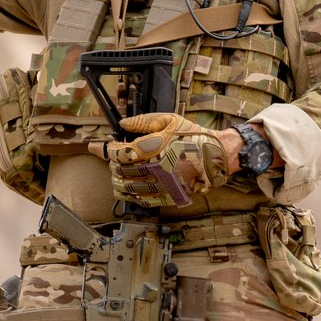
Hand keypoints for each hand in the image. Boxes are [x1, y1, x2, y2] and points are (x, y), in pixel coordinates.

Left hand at [97, 113, 231, 208]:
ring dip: (118, 180)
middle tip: (114, 160)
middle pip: (121, 171)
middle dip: (113, 164)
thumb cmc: (193, 136)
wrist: (217, 156)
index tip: (103, 146)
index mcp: (153, 149)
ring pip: (128, 188)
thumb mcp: (169, 120)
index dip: (107, 150)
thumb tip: (123, 124)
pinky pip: (142, 200)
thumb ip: (143, 121)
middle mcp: (155, 169)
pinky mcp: (168, 196)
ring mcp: (161, 185)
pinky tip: (130, 188)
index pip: (120, 153)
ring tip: (118, 174)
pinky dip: (131, 195)